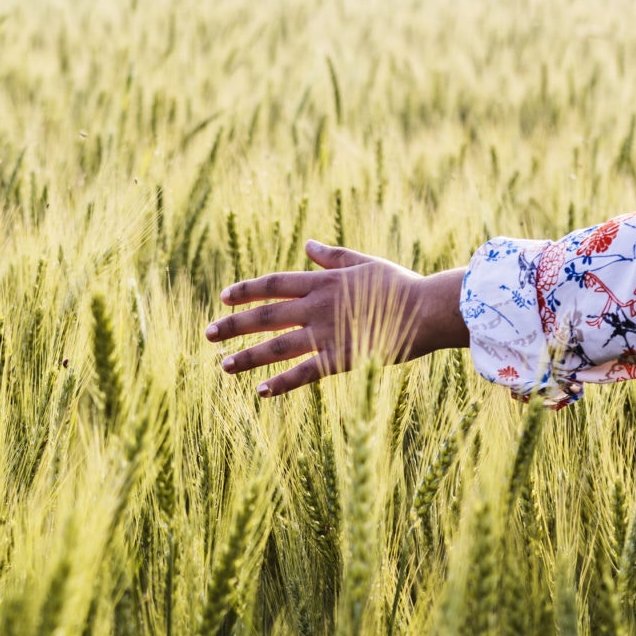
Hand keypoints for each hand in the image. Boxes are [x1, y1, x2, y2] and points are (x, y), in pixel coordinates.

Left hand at [205, 240, 469, 396]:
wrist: (428, 309)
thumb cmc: (400, 284)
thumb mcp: (363, 262)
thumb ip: (332, 256)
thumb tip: (307, 244)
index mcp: (322, 281)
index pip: (273, 284)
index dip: (246, 290)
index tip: (223, 297)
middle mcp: (317, 305)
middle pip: (265, 316)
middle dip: (233, 325)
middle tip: (207, 334)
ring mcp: (327, 332)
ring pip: (277, 346)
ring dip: (248, 356)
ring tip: (224, 366)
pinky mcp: (341, 358)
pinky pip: (305, 372)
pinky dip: (282, 382)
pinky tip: (260, 391)